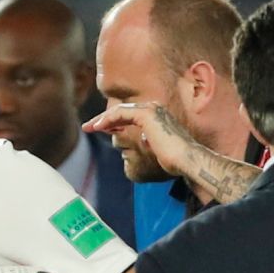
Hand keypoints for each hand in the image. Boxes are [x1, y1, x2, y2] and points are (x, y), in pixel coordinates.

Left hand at [83, 101, 197, 177]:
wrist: (186, 161)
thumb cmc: (171, 162)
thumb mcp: (150, 152)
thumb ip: (138, 144)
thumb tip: (122, 147)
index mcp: (156, 116)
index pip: (127, 114)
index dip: (110, 120)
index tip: (95, 128)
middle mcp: (154, 109)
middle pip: (120, 112)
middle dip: (102, 120)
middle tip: (87, 127)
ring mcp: (151, 110)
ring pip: (118, 116)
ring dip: (110, 128)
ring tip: (99, 132)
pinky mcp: (147, 115)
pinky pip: (120, 114)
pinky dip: (108, 119)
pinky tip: (97, 127)